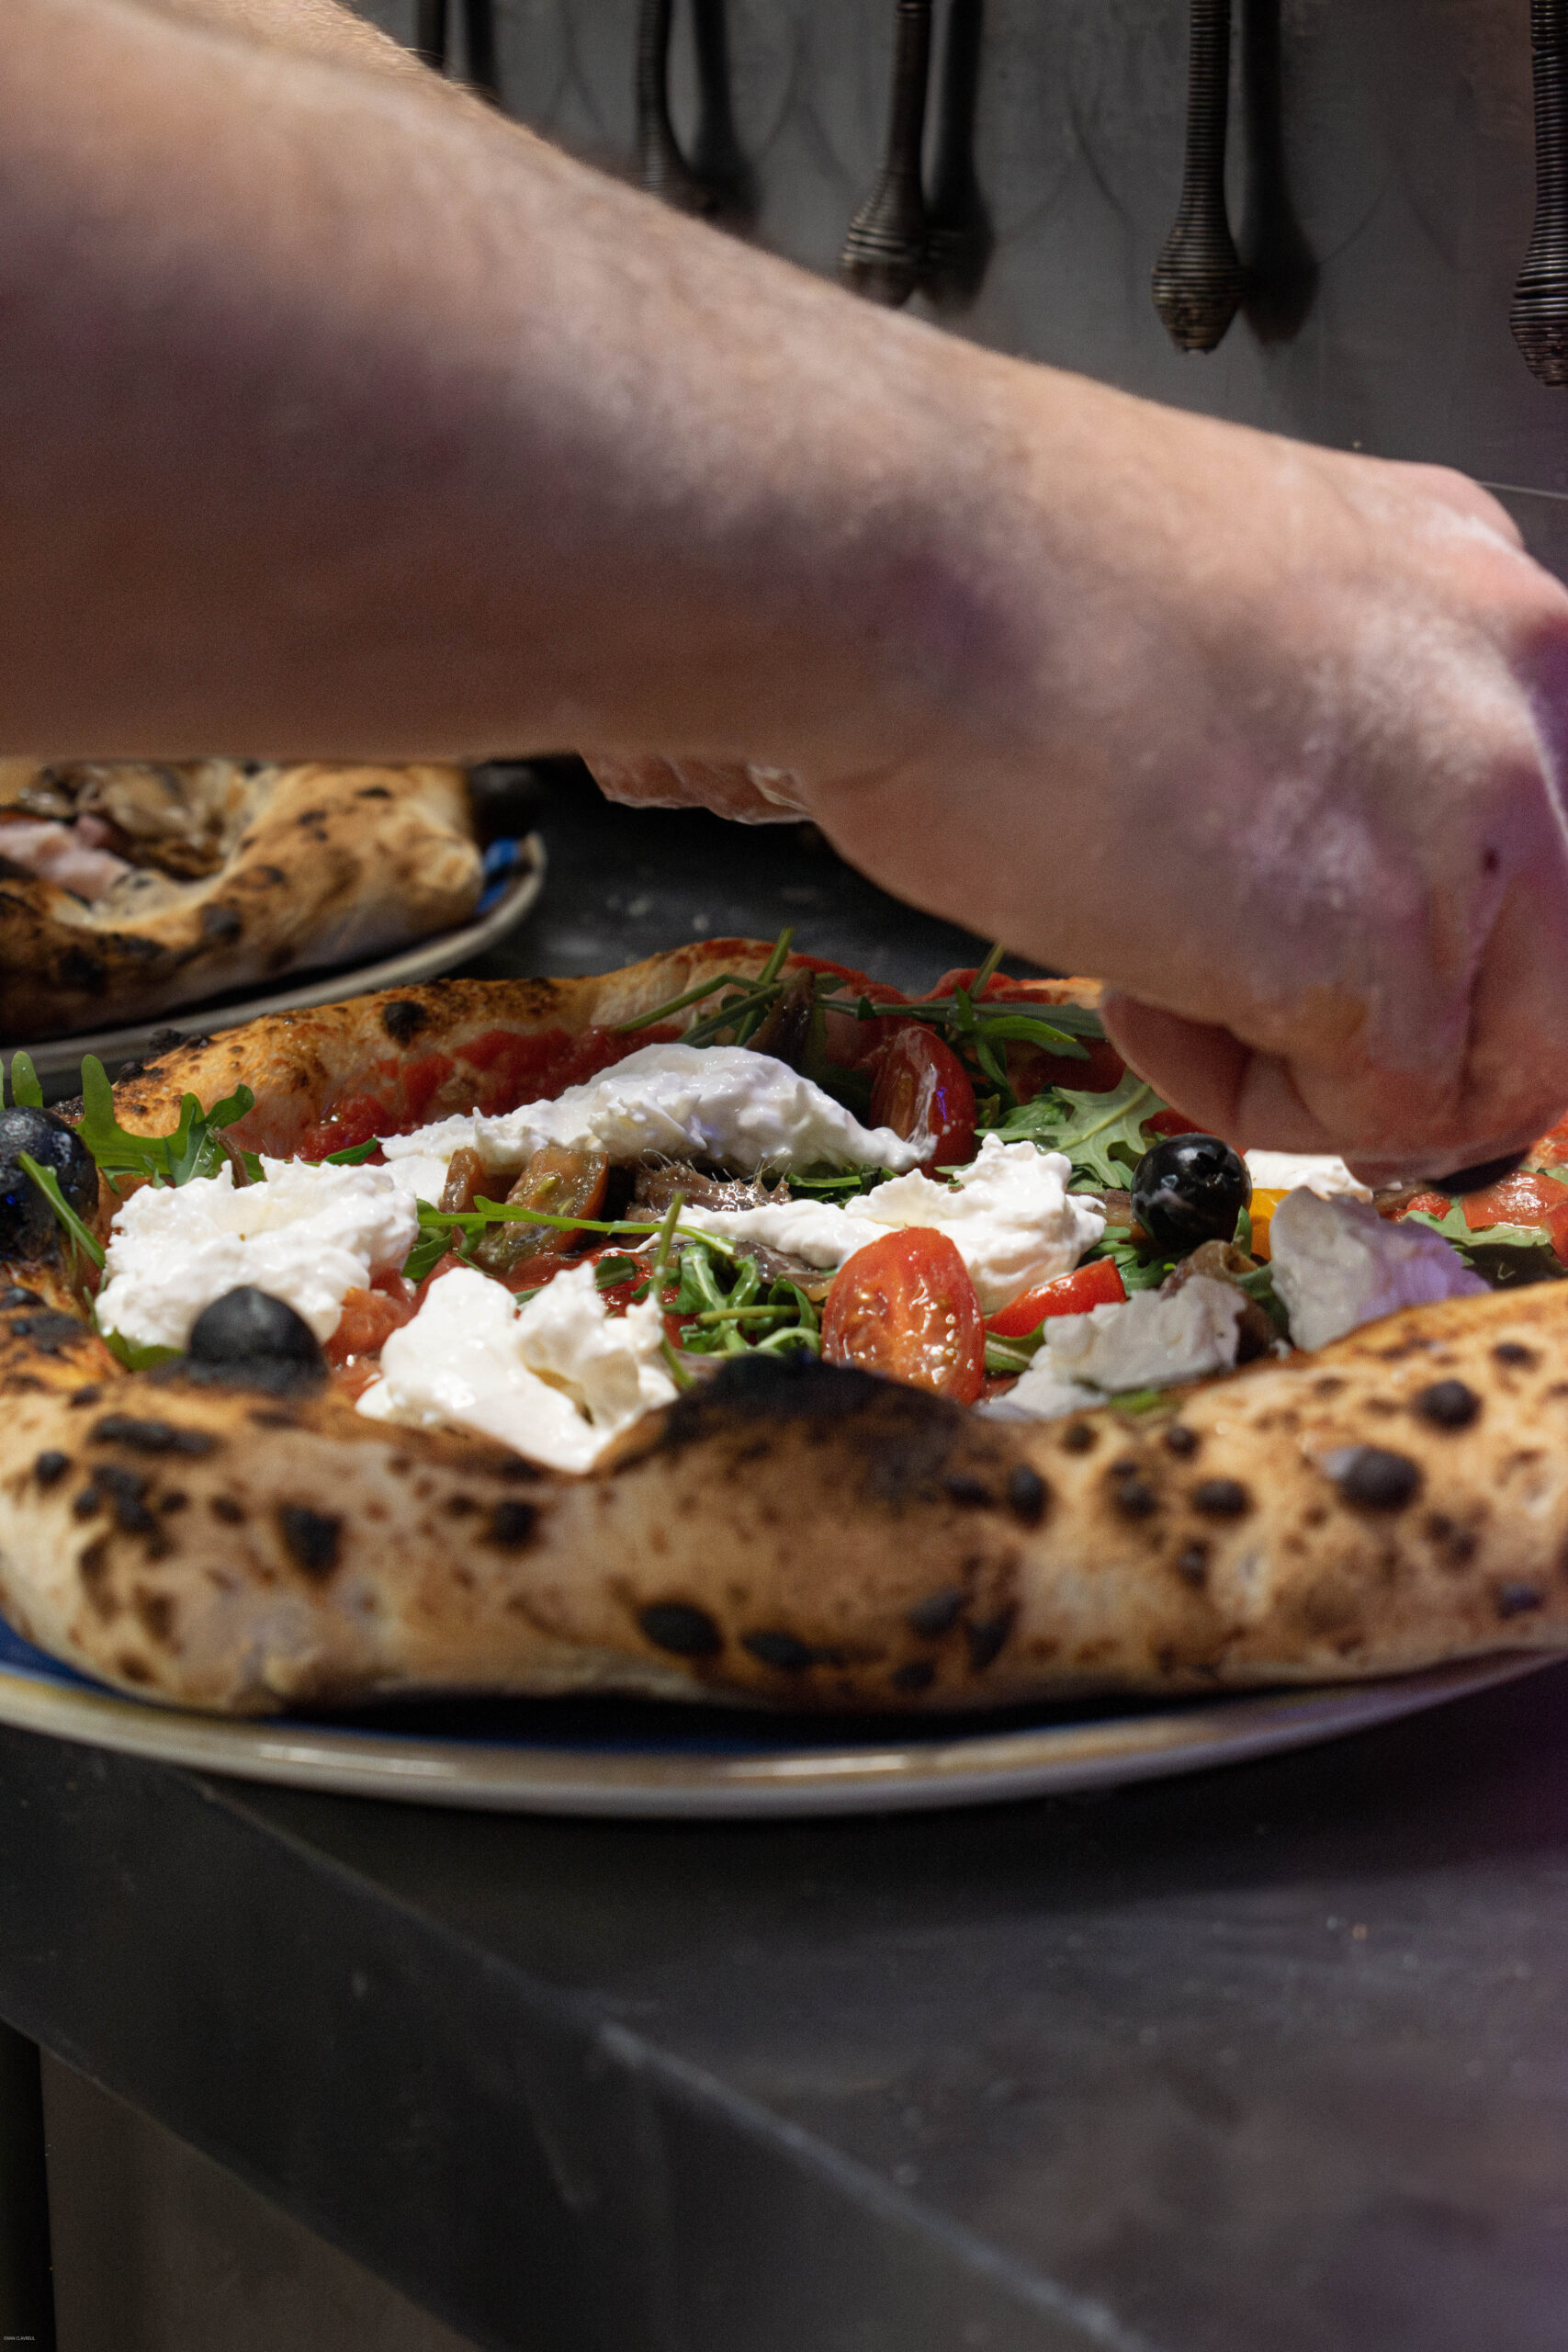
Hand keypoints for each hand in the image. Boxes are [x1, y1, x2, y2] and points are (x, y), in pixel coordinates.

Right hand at [752, 389, 1567, 1184]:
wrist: (893, 551)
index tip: (1356, 999)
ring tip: (1169, 990)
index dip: (1449, 956)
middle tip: (1293, 1057)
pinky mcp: (1376, 943)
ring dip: (1324, 1075)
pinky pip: (1370, 1113)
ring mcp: (1473, 818)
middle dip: (1416, 1045)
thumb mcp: (1233, 613)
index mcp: (1478, 600)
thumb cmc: (988, 567)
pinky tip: (1135, 992)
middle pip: (1554, 977)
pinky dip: (1249, 1104)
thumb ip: (1320, 732)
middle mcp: (1519, 693)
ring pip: (1486, 1064)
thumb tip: (1296, 869)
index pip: (1547, 839)